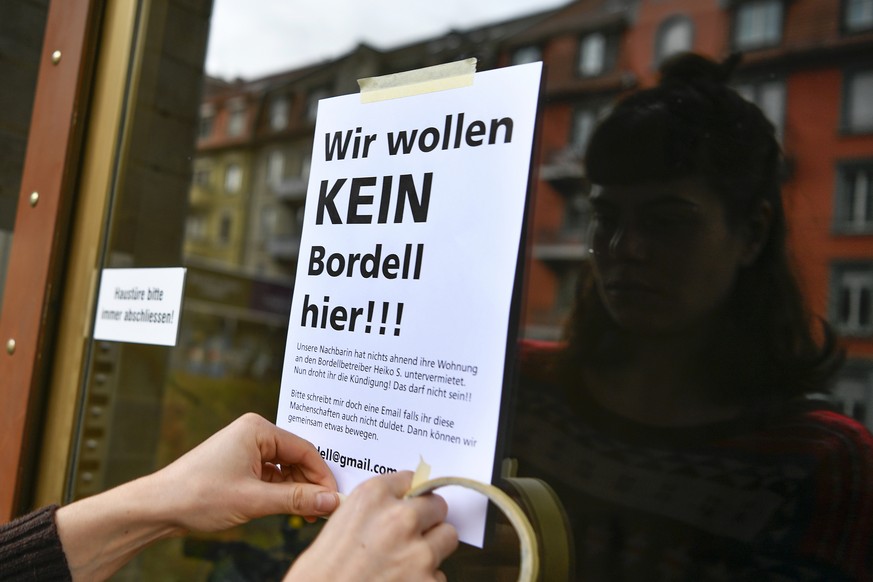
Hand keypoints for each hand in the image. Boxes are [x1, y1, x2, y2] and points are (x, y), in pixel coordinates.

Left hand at [150, 412, 338, 529]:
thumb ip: (296, 500)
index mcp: (257, 430)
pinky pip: (270, 476)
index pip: (304, 450)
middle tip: (323, 511)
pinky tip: (288, 509)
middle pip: (296, 458)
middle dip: (310, 484)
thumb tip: (330, 501)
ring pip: (284, 469)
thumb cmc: (198, 496)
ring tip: (307, 515)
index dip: (322, 476)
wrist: (158, 507)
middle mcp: (253, 433)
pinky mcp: (239, 464)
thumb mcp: (254, 500)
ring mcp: (245, 448)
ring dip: (296, 490)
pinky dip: (281, 492)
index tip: (333, 499)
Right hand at [285, 471, 458, 581]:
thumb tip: (402, 504)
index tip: (409, 503)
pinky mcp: (428, 581)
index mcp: (373, 496)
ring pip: (447, 537)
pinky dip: (424, 580)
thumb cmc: (322, 570)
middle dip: (427, 520)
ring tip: (406, 562)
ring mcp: (418, 551)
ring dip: (431, 548)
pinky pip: (439, 574)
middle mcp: (400, 518)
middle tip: (411, 535)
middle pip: (437, 506)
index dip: (410, 495)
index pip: (412, 479)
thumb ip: (375, 508)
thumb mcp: (343, 520)